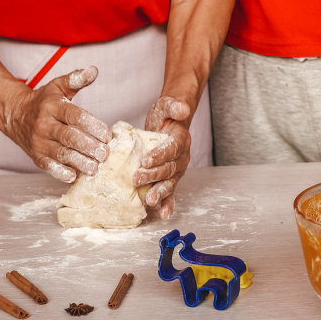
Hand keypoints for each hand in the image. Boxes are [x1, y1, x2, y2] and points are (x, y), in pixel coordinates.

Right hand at [0, 66, 111, 182]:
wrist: (15, 114)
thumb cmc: (43, 101)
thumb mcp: (58, 86)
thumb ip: (76, 79)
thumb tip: (94, 70)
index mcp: (53, 106)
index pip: (74, 116)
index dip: (92, 125)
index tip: (108, 135)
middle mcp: (45, 125)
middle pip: (69, 137)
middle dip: (88, 146)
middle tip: (105, 154)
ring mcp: (39, 142)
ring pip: (61, 153)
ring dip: (79, 162)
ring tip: (95, 168)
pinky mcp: (36, 156)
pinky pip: (48, 166)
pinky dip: (59, 172)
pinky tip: (73, 176)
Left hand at [137, 95, 192, 217]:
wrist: (170, 124)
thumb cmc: (166, 116)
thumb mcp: (166, 106)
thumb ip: (174, 106)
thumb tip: (183, 108)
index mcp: (180, 140)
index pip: (170, 149)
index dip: (159, 155)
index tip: (145, 160)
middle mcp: (181, 158)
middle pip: (168, 168)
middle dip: (153, 175)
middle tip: (136, 178)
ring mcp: (176, 170)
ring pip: (169, 182)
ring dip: (161, 192)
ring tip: (151, 201)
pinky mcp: (170, 178)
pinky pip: (171, 192)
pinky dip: (168, 203)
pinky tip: (163, 214)